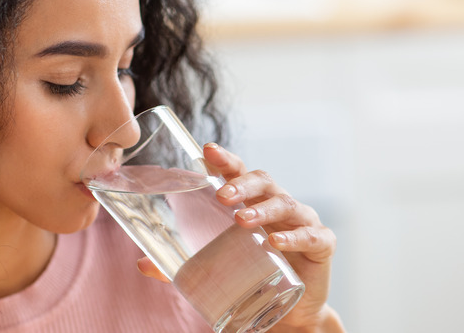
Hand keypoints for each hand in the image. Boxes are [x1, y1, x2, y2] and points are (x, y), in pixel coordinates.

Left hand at [136, 143, 341, 331]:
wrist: (288, 312)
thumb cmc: (250, 275)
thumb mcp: (215, 268)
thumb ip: (179, 266)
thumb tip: (142, 264)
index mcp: (251, 202)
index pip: (238, 172)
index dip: (225, 159)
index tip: (208, 150)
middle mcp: (276, 205)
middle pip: (263, 181)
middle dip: (241, 183)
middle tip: (221, 195)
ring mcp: (301, 222)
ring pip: (286, 204)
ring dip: (263, 209)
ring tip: (242, 220)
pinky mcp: (322, 244)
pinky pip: (312, 235)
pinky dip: (295, 238)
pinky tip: (276, 244)